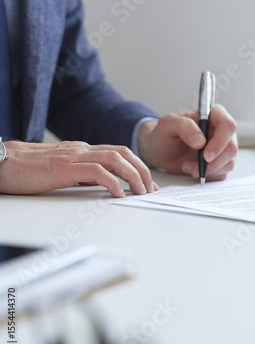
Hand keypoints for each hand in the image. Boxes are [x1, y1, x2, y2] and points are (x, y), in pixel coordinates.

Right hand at [0, 141, 157, 195]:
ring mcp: (74, 156)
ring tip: (142, 192)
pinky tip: (119, 194)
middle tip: (151, 189)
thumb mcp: (60, 171)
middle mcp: (81, 149)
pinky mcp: (65, 167)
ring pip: (115, 158)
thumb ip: (80, 173)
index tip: (146, 183)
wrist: (3, 163)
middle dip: (142, 170)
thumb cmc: (27, 169)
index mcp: (81, 149)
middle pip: (122, 152)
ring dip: (133, 175)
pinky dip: (113, 182)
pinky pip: (97, 171)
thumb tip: (101, 183)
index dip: (136, 166)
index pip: (117, 152)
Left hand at [137, 104, 237, 180]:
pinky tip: (192, 170)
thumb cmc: (164, 134)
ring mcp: (222, 148)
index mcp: (213, 115)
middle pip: (231, 148)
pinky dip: (207, 176)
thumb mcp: (168, 125)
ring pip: (229, 163)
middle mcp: (221, 131)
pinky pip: (222, 173)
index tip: (205, 156)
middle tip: (193, 168)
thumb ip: (184, 126)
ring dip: (208, 170)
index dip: (220, 142)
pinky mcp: (219, 163)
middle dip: (213, 162)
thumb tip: (201, 141)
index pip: (228, 125)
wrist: (159, 151)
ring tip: (187, 167)